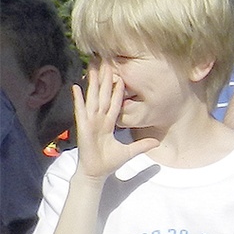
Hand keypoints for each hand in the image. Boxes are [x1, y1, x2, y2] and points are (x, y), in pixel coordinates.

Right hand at [71, 60, 156, 180]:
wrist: (97, 172)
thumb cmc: (109, 161)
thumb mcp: (130, 151)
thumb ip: (142, 145)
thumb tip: (157, 141)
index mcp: (109, 122)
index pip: (114, 101)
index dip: (117, 88)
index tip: (119, 73)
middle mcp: (99, 119)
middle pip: (102, 95)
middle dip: (104, 79)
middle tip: (104, 61)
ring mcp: (90, 121)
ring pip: (93, 98)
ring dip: (92, 83)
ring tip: (91, 67)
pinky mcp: (84, 127)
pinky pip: (81, 111)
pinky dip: (79, 100)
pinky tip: (76, 87)